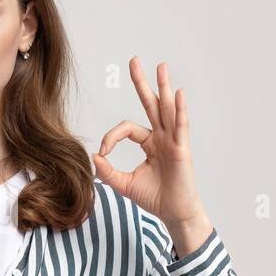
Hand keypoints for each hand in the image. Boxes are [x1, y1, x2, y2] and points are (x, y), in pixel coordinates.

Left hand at [92, 58, 207, 236]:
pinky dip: (180, 109)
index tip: (103, 152)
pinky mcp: (182, 148)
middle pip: (150, 104)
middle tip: (134, 61)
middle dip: (142, 83)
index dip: (112, 136)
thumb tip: (94, 158)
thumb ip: (108, 171)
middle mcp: (162, 137)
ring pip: (166, 109)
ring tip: (160, 66)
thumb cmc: (154, 198)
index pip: (127, 128)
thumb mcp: (124, 184)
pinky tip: (178, 94)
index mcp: (149, 143)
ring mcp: (173, 140)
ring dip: (163, 87)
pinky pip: (180, 125)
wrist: (174, 214)